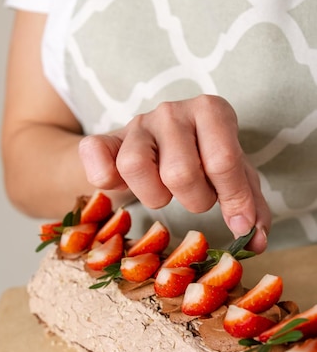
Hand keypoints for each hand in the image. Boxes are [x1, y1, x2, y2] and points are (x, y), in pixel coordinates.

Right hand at [79, 95, 270, 252]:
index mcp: (211, 112)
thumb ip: (249, 204)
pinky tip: (119, 186)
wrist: (154, 144)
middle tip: (196, 196)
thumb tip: (256, 240)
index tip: (239, 224)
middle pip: (179, 172)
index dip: (233, 199)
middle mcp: (172, 111)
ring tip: (163, 192)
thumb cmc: (200, 159)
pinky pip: (95, 154)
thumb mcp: (231, 175)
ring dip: (152, 196)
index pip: (223, 160)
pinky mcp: (106, 138)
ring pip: (135, 167)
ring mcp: (137, 124)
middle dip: (194, 200)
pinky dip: (102, 175)